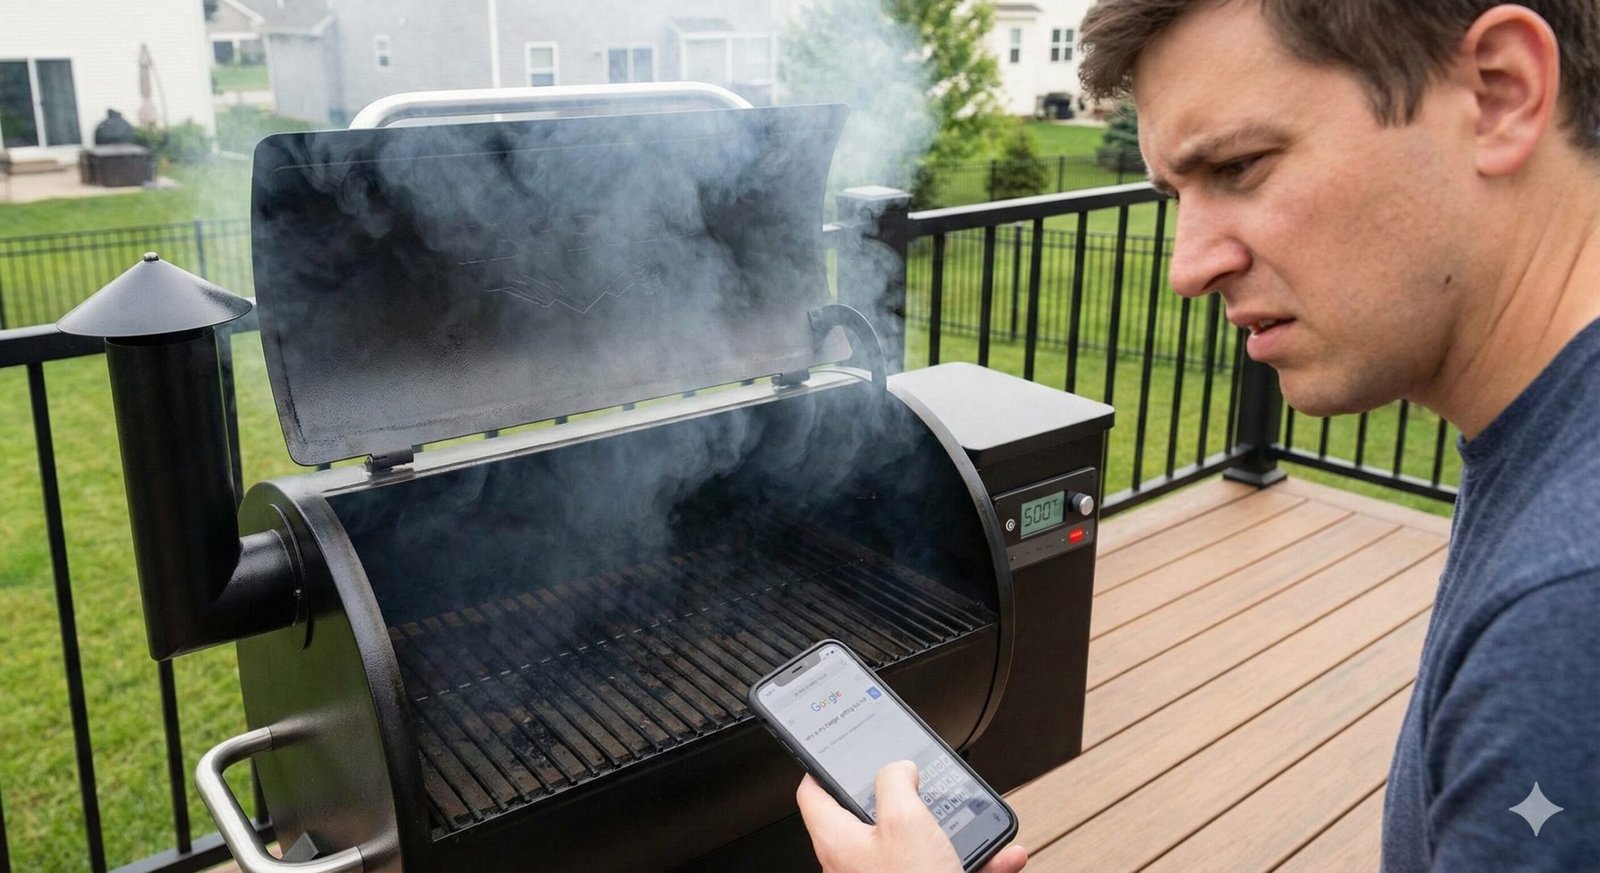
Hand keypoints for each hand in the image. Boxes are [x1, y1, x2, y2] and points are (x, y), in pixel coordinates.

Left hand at [795, 760, 1027, 872]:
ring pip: (920, 845)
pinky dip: (978, 863)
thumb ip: (895, 782)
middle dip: (906, 797)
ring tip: (972, 821)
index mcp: (838, 841)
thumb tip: (897, 769)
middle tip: (920, 781)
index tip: (840, 751)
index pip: (813, 794)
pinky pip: (949, 870)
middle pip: (872, 816)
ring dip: (952, 832)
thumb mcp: (905, 820)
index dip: (826, 766)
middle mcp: (857, 864)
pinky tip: (1004, 856)